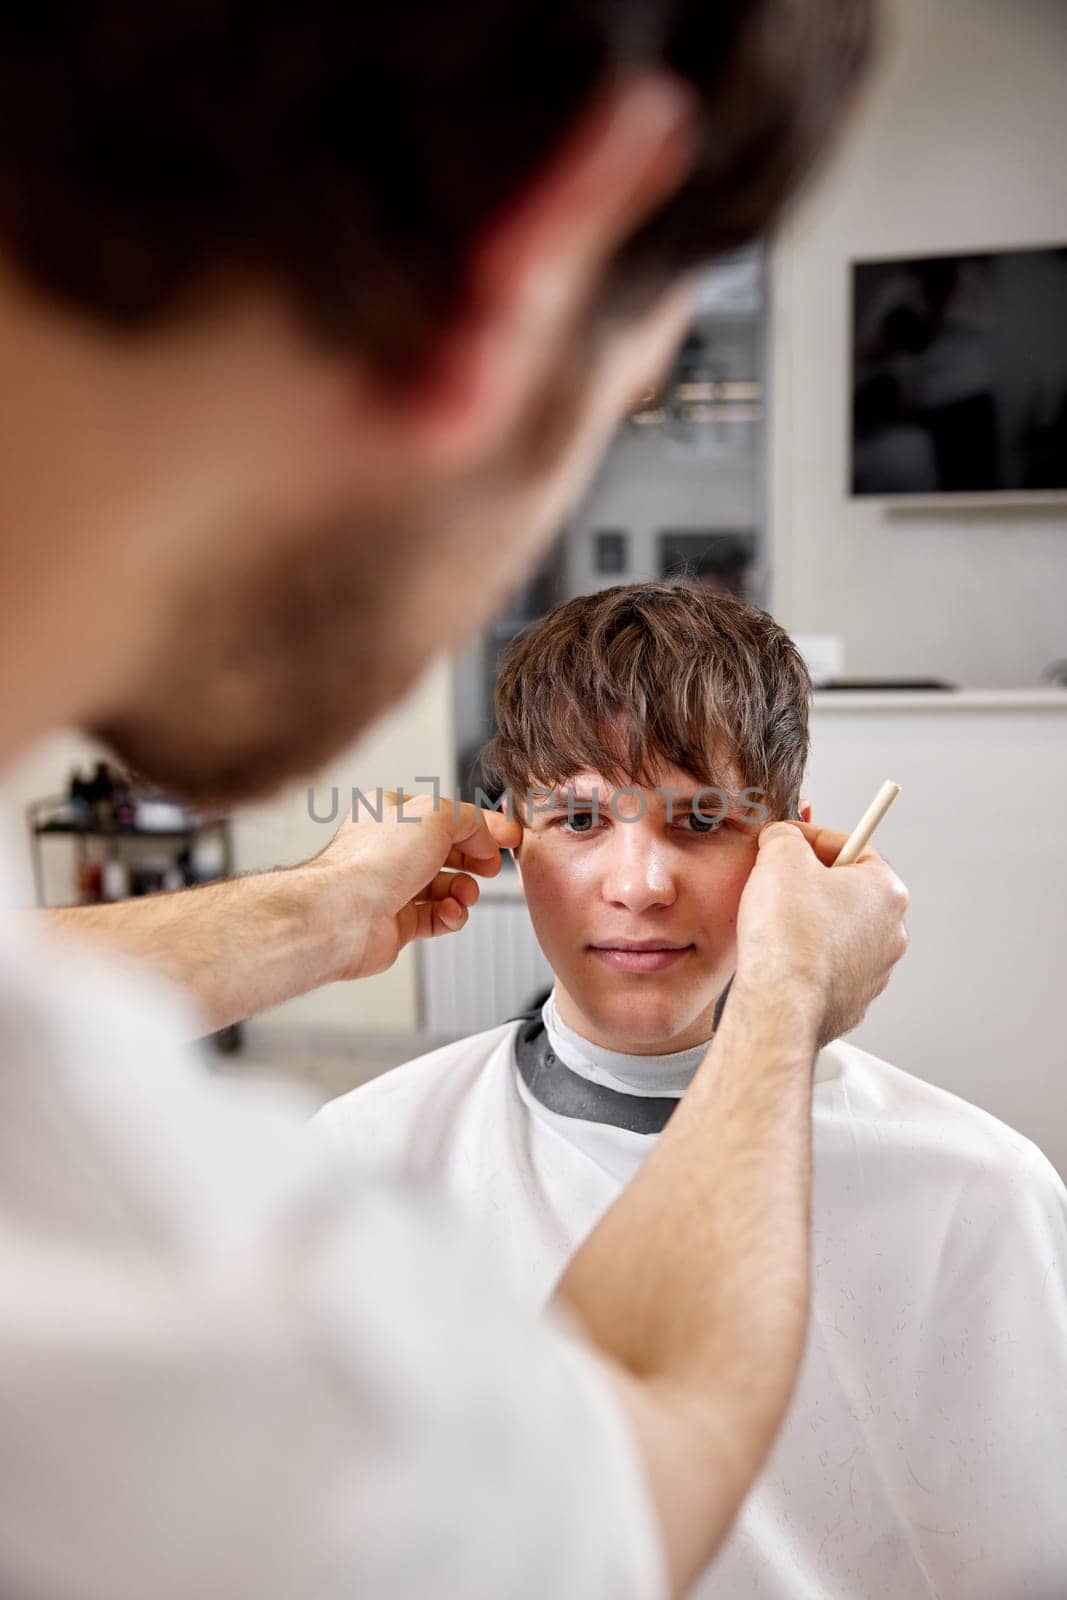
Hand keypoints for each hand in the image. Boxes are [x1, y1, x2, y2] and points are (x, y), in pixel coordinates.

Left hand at [302, 791, 521, 981]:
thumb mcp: (434, 816)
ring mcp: (391, 888)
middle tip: (491, 866)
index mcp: (391, 814)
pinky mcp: (395, 922)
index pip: (446, 816)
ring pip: (444, 887)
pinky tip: (450, 913)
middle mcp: (389, 850)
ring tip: (465, 893)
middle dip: (474, 859)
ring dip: (463, 890)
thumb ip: (469, 818)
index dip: (480, 825)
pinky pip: (435, 918)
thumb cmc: (372, 862)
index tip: (507, 835)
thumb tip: (485, 834)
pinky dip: (450, 916)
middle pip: (447, 851)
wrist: (343, 916)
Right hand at [734, 820, 908, 1048]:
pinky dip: (807, 958)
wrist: (780, 1005)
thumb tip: (782, 838)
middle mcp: (891, 932)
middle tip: (777, 881)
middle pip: (847, 889)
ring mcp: (874, 971)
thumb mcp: (780, 856)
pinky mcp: (852, 1001)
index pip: (852, 846)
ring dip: (810, 921)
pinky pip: (828, 967)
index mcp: (886, 891)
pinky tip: (781, 958)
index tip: (785, 841)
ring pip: (838, 930)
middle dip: (811, 881)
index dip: (811, 838)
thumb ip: (785, 836)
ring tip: (775, 923)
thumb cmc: (787, 935)